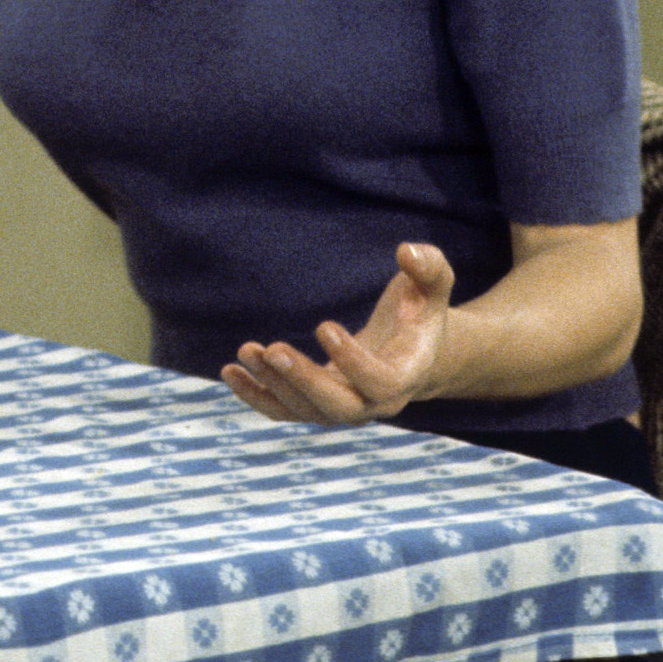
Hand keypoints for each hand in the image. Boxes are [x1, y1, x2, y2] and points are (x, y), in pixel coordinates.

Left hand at [222, 242, 454, 425]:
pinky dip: (255, 396)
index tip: (323, 325)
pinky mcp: (317, 405)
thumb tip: (405, 250)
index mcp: (406, 374)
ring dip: (273, 384)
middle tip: (273, 349)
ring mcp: (344, 408)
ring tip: (247, 350)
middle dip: (303, 380)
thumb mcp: (433, 286)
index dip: (351, 361)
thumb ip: (428, 266)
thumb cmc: (419, 311)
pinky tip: (229, 371)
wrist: (410, 351)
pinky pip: (284, 411)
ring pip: (306, 411)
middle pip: (339, 407)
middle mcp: (375, 402)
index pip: (380, 382)